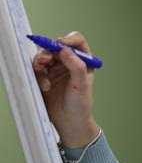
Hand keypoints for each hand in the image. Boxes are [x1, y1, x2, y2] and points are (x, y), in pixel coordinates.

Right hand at [31, 31, 100, 146]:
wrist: (69, 122)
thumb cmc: (80, 105)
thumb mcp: (82, 85)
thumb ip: (76, 66)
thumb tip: (65, 49)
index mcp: (84, 61)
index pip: (77, 42)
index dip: (68, 40)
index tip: (60, 45)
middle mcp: (69, 62)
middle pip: (56, 46)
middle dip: (48, 52)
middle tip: (45, 61)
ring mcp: (55, 69)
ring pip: (44, 56)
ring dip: (41, 64)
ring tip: (45, 79)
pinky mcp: (44, 77)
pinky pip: (36, 68)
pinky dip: (38, 75)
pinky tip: (44, 87)